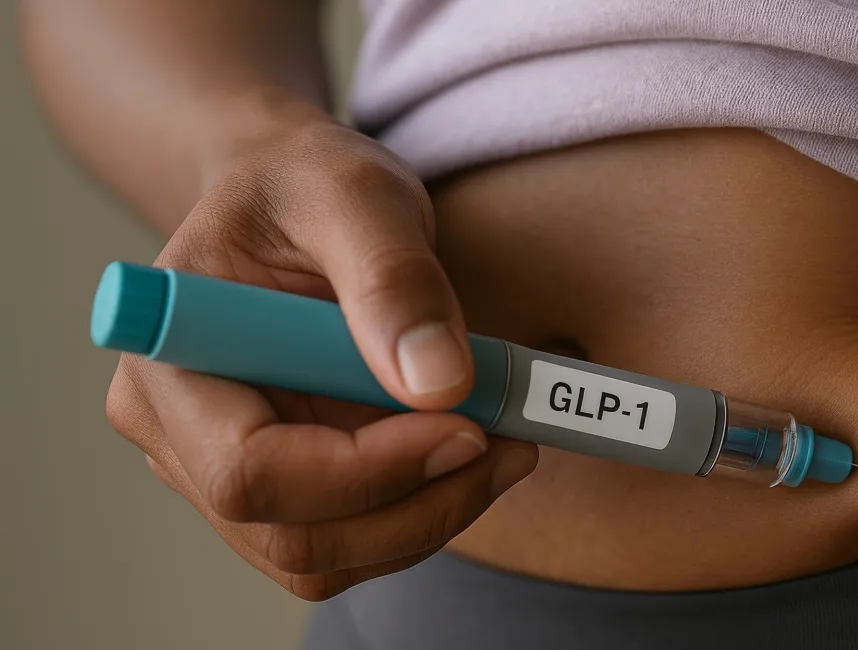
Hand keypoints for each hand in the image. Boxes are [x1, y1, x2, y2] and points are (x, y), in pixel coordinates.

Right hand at [107, 117, 539, 599]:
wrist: (294, 197)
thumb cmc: (305, 183)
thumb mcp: (356, 193)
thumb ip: (394, 279)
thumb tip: (439, 384)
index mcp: (168, 361)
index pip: (249, 472)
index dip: (364, 473)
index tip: (465, 424)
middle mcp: (177, 436)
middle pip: (293, 537)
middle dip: (418, 505)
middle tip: (511, 442)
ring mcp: (225, 473)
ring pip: (330, 556)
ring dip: (433, 515)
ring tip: (506, 439)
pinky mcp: (285, 489)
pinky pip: (356, 539)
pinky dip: (426, 510)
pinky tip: (473, 448)